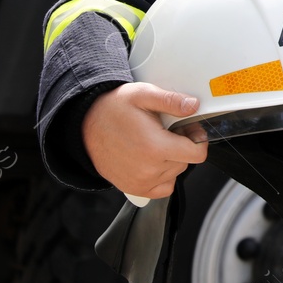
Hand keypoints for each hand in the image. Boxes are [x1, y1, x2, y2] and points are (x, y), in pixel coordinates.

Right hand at [81, 82, 207, 199]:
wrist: (84, 126)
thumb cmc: (112, 110)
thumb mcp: (142, 95)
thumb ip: (171, 100)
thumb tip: (193, 105)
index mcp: (155, 147)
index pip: (197, 153)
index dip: (197, 138)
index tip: (188, 129)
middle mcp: (149, 170)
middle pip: (186, 162)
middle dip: (183, 146)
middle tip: (168, 131)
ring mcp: (140, 182)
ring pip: (175, 173)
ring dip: (172, 159)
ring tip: (155, 142)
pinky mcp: (133, 188)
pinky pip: (163, 188)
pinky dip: (164, 175)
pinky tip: (153, 159)